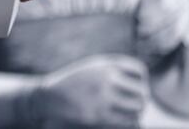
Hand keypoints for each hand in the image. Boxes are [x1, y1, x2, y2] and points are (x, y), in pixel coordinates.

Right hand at [34, 54, 149, 126]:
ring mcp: (103, 96)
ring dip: (135, 113)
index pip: (138, 71)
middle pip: (141, 92)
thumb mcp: (92, 70)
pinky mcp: (100, 115)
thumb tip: (141, 88)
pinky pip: (128, 121)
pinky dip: (129, 122)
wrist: (48, 98)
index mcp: (104, 65)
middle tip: (133, 105)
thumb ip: (113, 73)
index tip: (132, 87)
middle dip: (140, 100)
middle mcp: (105, 78)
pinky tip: (121, 121)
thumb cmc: (72, 84)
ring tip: (128, 114)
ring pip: (137, 108)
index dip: (140, 80)